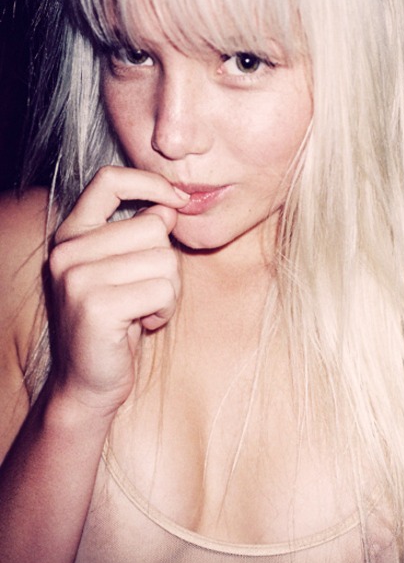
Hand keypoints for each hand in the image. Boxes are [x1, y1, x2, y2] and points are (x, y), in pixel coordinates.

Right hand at [48, 166, 188, 413]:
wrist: (88, 382)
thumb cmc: (116, 324)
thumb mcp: (126, 271)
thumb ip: (140, 235)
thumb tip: (170, 206)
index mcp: (72, 234)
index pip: (109, 181)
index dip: (150, 182)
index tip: (177, 200)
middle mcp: (68, 250)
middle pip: (154, 227)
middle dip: (167, 264)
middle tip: (147, 293)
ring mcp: (77, 277)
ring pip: (164, 260)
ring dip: (168, 291)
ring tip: (144, 310)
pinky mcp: (96, 306)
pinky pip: (163, 290)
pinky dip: (165, 310)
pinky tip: (144, 324)